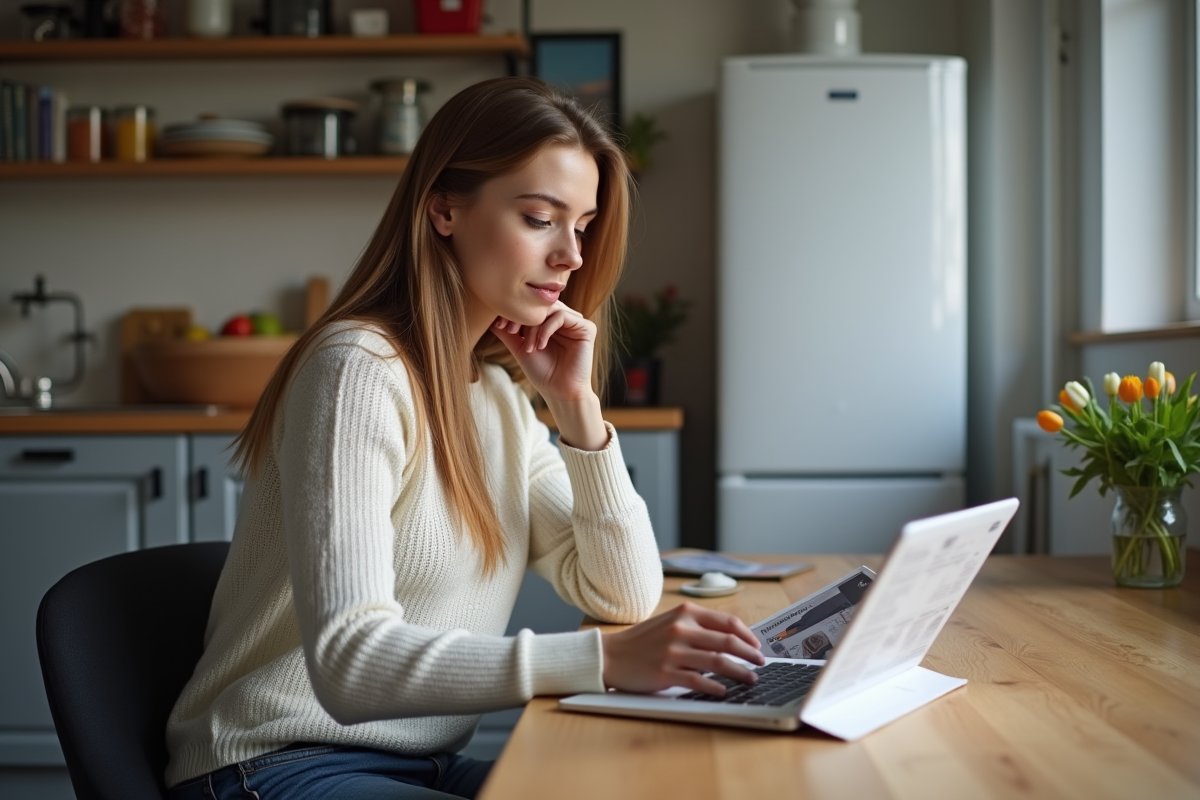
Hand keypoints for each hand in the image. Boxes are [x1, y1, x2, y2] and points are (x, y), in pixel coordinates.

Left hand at [491, 301, 594, 403]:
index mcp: (551, 321)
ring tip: (528, 347)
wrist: (560, 393)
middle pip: (540, 305)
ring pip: (550, 309)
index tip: (500, 325)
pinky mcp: (587, 328)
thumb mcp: (520, 349)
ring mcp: (576, 322)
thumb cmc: (542, 373)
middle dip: (522, 317)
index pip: (532, 306)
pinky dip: (546, 329)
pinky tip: (540, 346)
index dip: (514, 312)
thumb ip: (508, 333)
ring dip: (534, 327)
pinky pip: (562, 316)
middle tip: (510, 331)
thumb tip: (489, 318)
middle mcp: (565, 318)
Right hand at [600, 602, 766, 694]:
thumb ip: (697, 626)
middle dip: (750, 654)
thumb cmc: (643, 640)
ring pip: (718, 663)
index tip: (756, 645)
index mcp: (685, 612)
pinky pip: (699, 682)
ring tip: (751, 679)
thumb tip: (731, 639)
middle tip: (761, 663)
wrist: (611, 655)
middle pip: (728, 642)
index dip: (747, 635)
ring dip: (740, 672)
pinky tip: (724, 690)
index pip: (727, 622)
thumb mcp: (670, 622)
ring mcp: (673, 652)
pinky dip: (716, 687)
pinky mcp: (666, 673)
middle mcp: (681, 629)